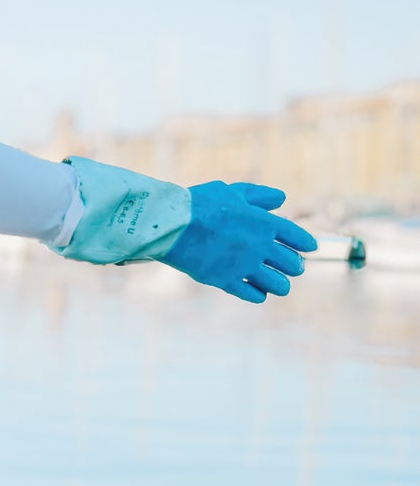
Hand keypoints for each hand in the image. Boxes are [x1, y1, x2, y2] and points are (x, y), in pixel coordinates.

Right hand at [163, 183, 317, 302]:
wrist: (173, 225)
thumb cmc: (200, 204)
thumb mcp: (232, 191)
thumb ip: (259, 195)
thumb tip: (281, 199)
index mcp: (265, 223)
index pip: (297, 237)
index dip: (306, 243)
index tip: (311, 248)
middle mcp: (261, 247)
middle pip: (291, 262)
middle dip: (295, 265)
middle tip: (293, 267)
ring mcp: (245, 266)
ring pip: (277, 283)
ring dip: (281, 284)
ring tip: (280, 284)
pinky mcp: (227, 281)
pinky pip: (252, 294)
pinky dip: (259, 294)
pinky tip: (259, 293)